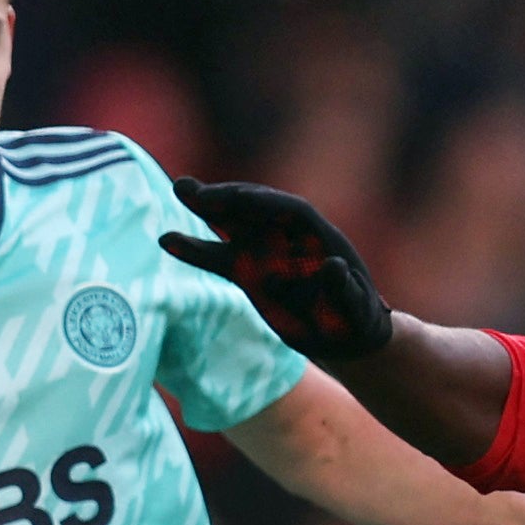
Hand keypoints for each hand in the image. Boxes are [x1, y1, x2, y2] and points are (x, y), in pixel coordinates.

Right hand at [160, 178, 395, 361]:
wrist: (345, 336)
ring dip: (206, 208)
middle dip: (226, 196)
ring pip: (232, 224)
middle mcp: (288, 236)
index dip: (261, 202)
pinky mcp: (248, 272)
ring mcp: (266, 251)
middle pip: (255, 208)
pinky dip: (195, 250)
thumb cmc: (357, 321)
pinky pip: (218, 257)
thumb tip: (331, 264)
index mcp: (318, 237)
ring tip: (179, 190)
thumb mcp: (357, 310)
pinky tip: (166, 241)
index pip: (288, 210)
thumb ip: (344, 288)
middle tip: (192, 187)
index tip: (236, 197)